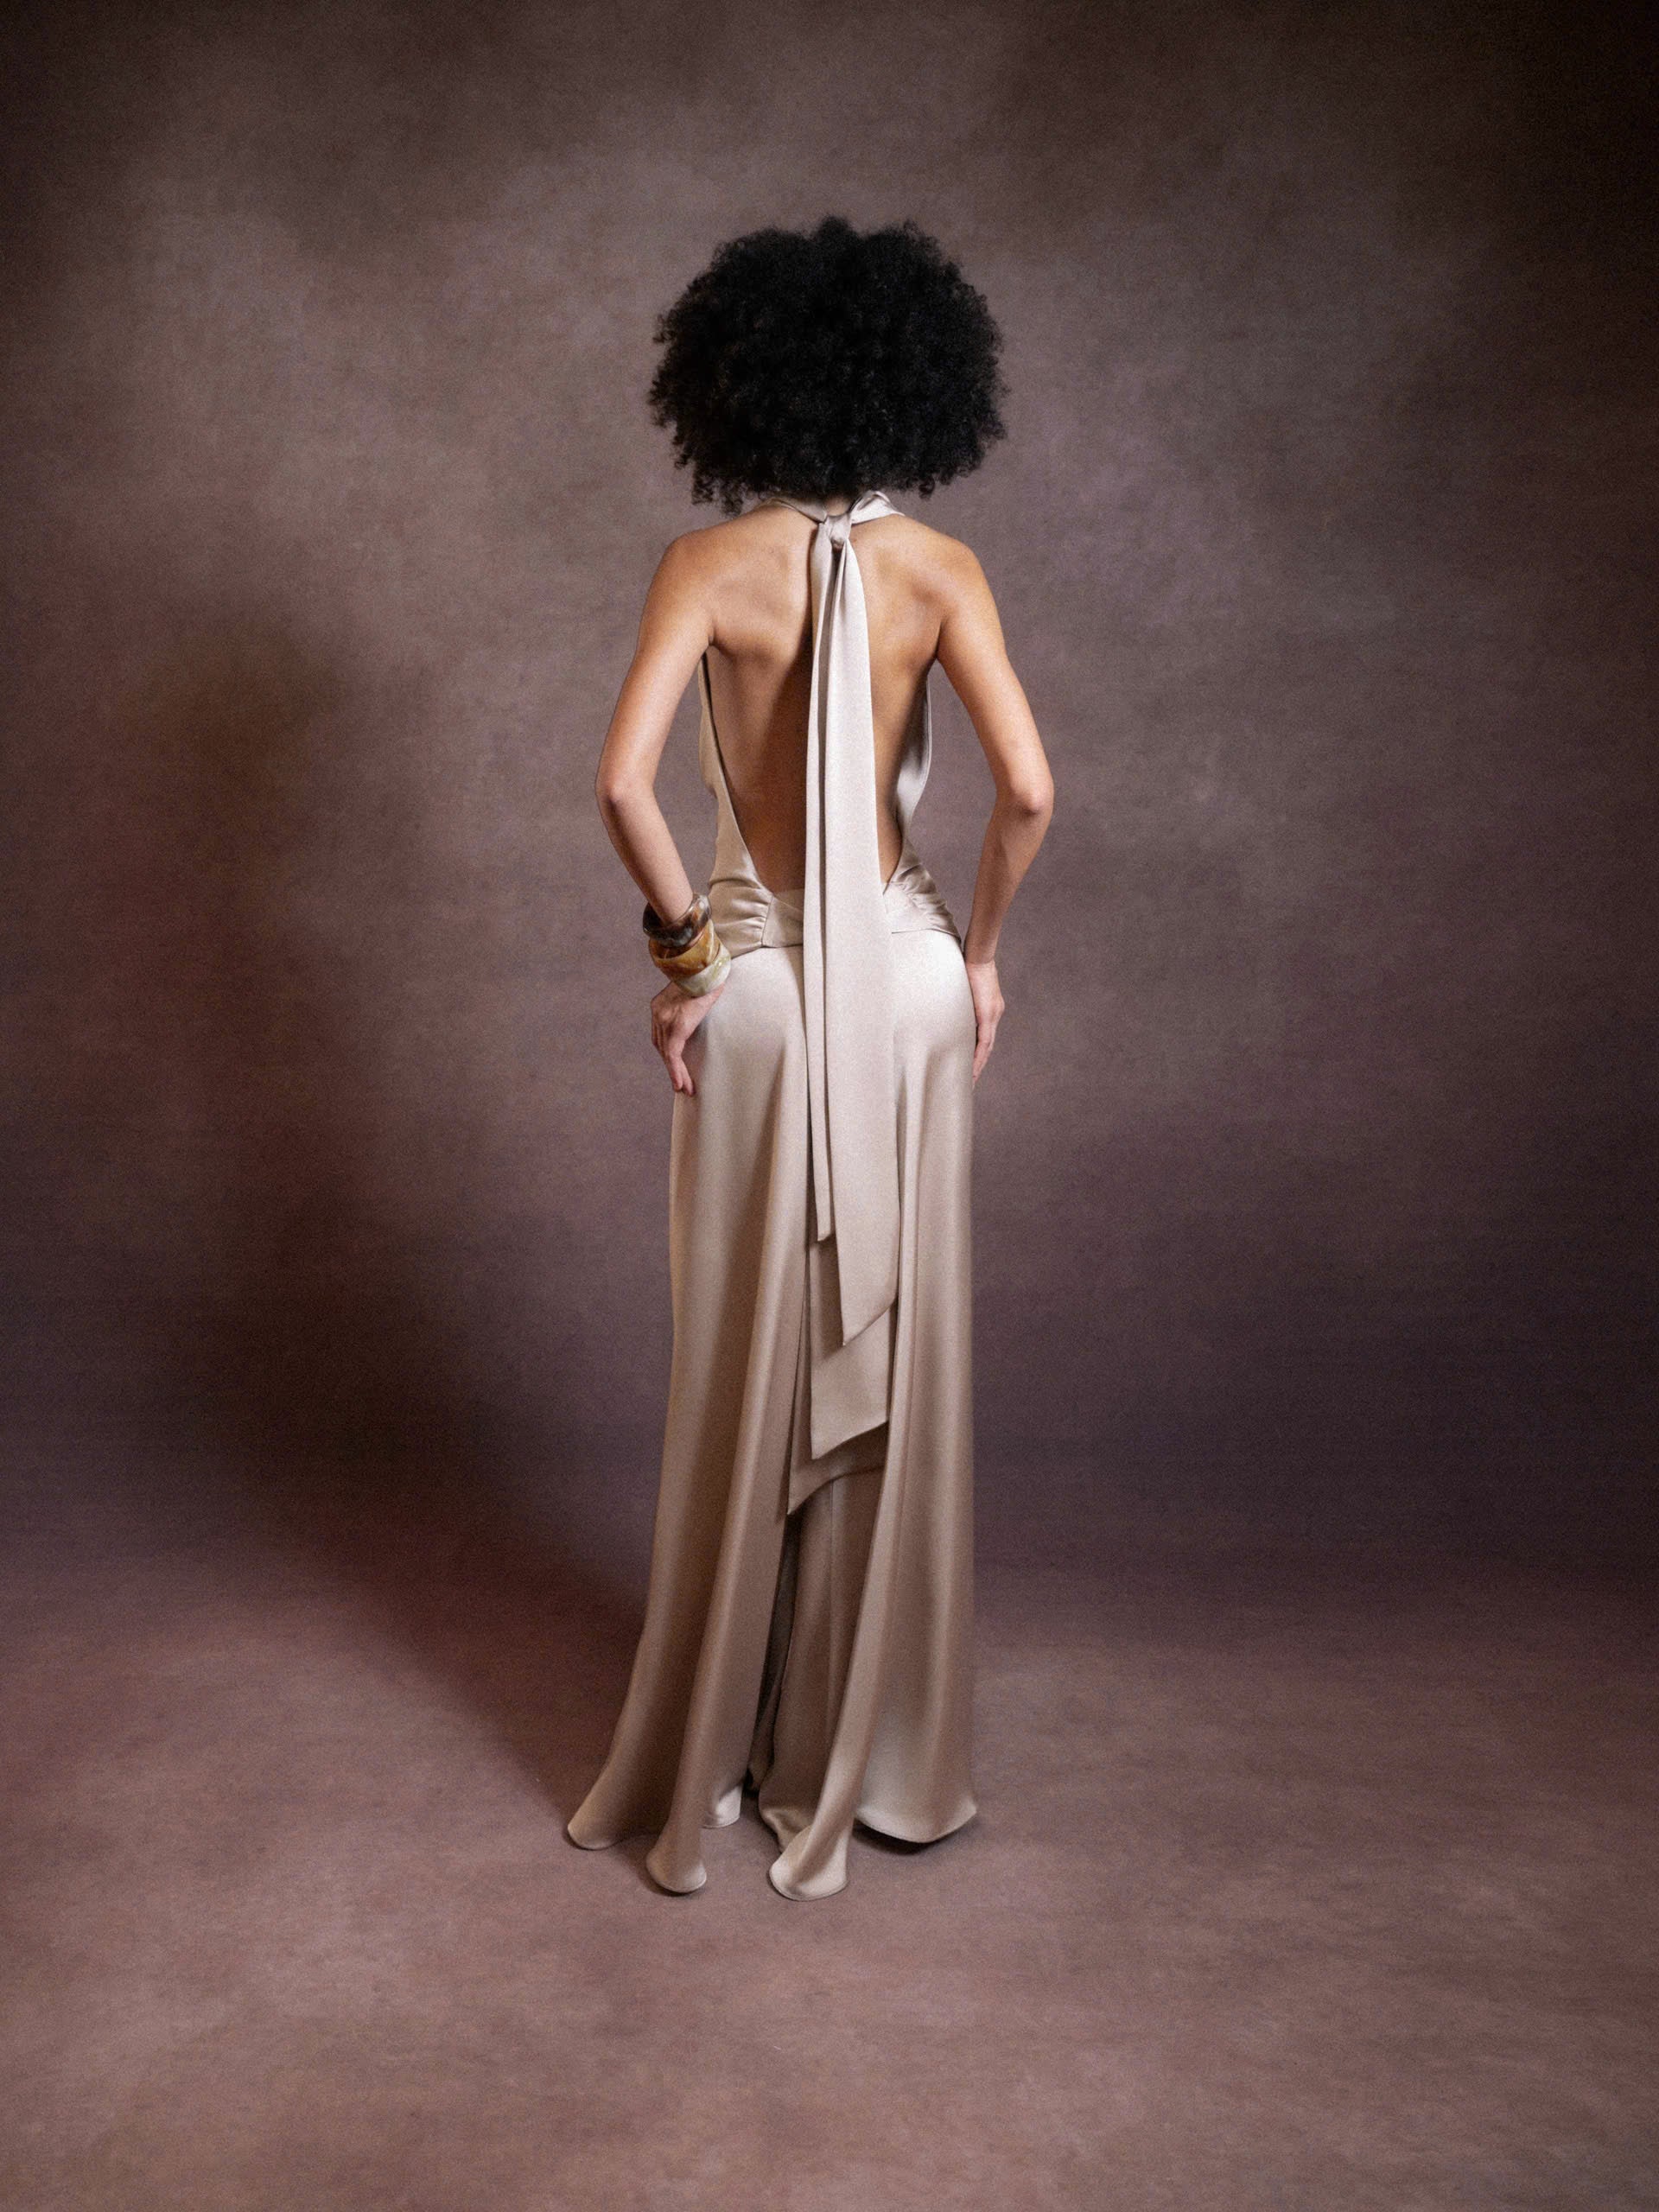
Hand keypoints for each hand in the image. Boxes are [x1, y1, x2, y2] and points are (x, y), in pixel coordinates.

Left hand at [651, 975, 724, 1095]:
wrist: (703, 966)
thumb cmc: (704, 976)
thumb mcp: (696, 991)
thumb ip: (693, 1003)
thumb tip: (706, 1004)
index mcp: (660, 1005)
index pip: (660, 1035)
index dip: (667, 1054)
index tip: (674, 1067)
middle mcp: (658, 1013)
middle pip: (661, 1046)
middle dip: (671, 1066)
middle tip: (681, 1084)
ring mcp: (665, 1020)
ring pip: (666, 1054)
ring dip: (675, 1072)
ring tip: (684, 1087)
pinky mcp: (676, 1026)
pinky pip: (672, 1054)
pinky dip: (676, 1071)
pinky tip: (681, 1084)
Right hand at [963, 957, 1002, 1084]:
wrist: (978, 956)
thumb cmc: (968, 967)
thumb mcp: (965, 988)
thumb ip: (962, 1001)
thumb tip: (948, 1009)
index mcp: (990, 1009)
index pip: (985, 1037)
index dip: (979, 1054)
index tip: (972, 1068)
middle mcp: (995, 1014)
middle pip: (988, 1047)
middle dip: (979, 1064)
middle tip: (971, 1081)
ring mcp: (993, 1014)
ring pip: (987, 1047)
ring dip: (979, 1064)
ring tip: (971, 1079)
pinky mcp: (988, 1014)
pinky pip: (984, 1041)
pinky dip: (979, 1055)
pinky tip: (973, 1067)